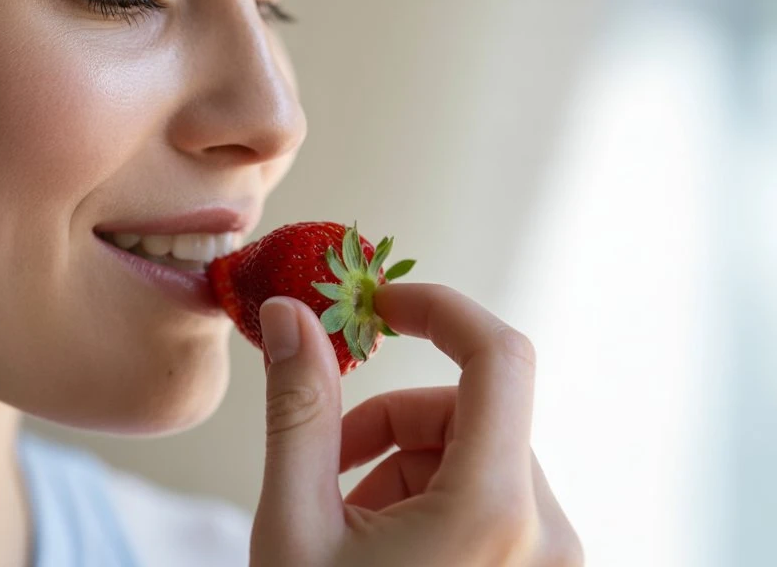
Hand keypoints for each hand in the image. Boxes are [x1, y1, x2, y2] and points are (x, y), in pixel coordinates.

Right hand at [250, 283, 581, 565]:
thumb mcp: (296, 526)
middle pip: (473, 412)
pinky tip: (383, 550)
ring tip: (350, 525)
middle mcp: (545, 532)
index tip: (378, 303)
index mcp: (492, 510)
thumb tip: (290, 315)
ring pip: (480, 455)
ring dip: (407, 465)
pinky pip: (495, 498)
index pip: (498, 356)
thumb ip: (298, 410)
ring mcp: (554, 560)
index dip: (437, 308)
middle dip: (392, 421)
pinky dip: (434, 500)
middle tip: (329, 462)